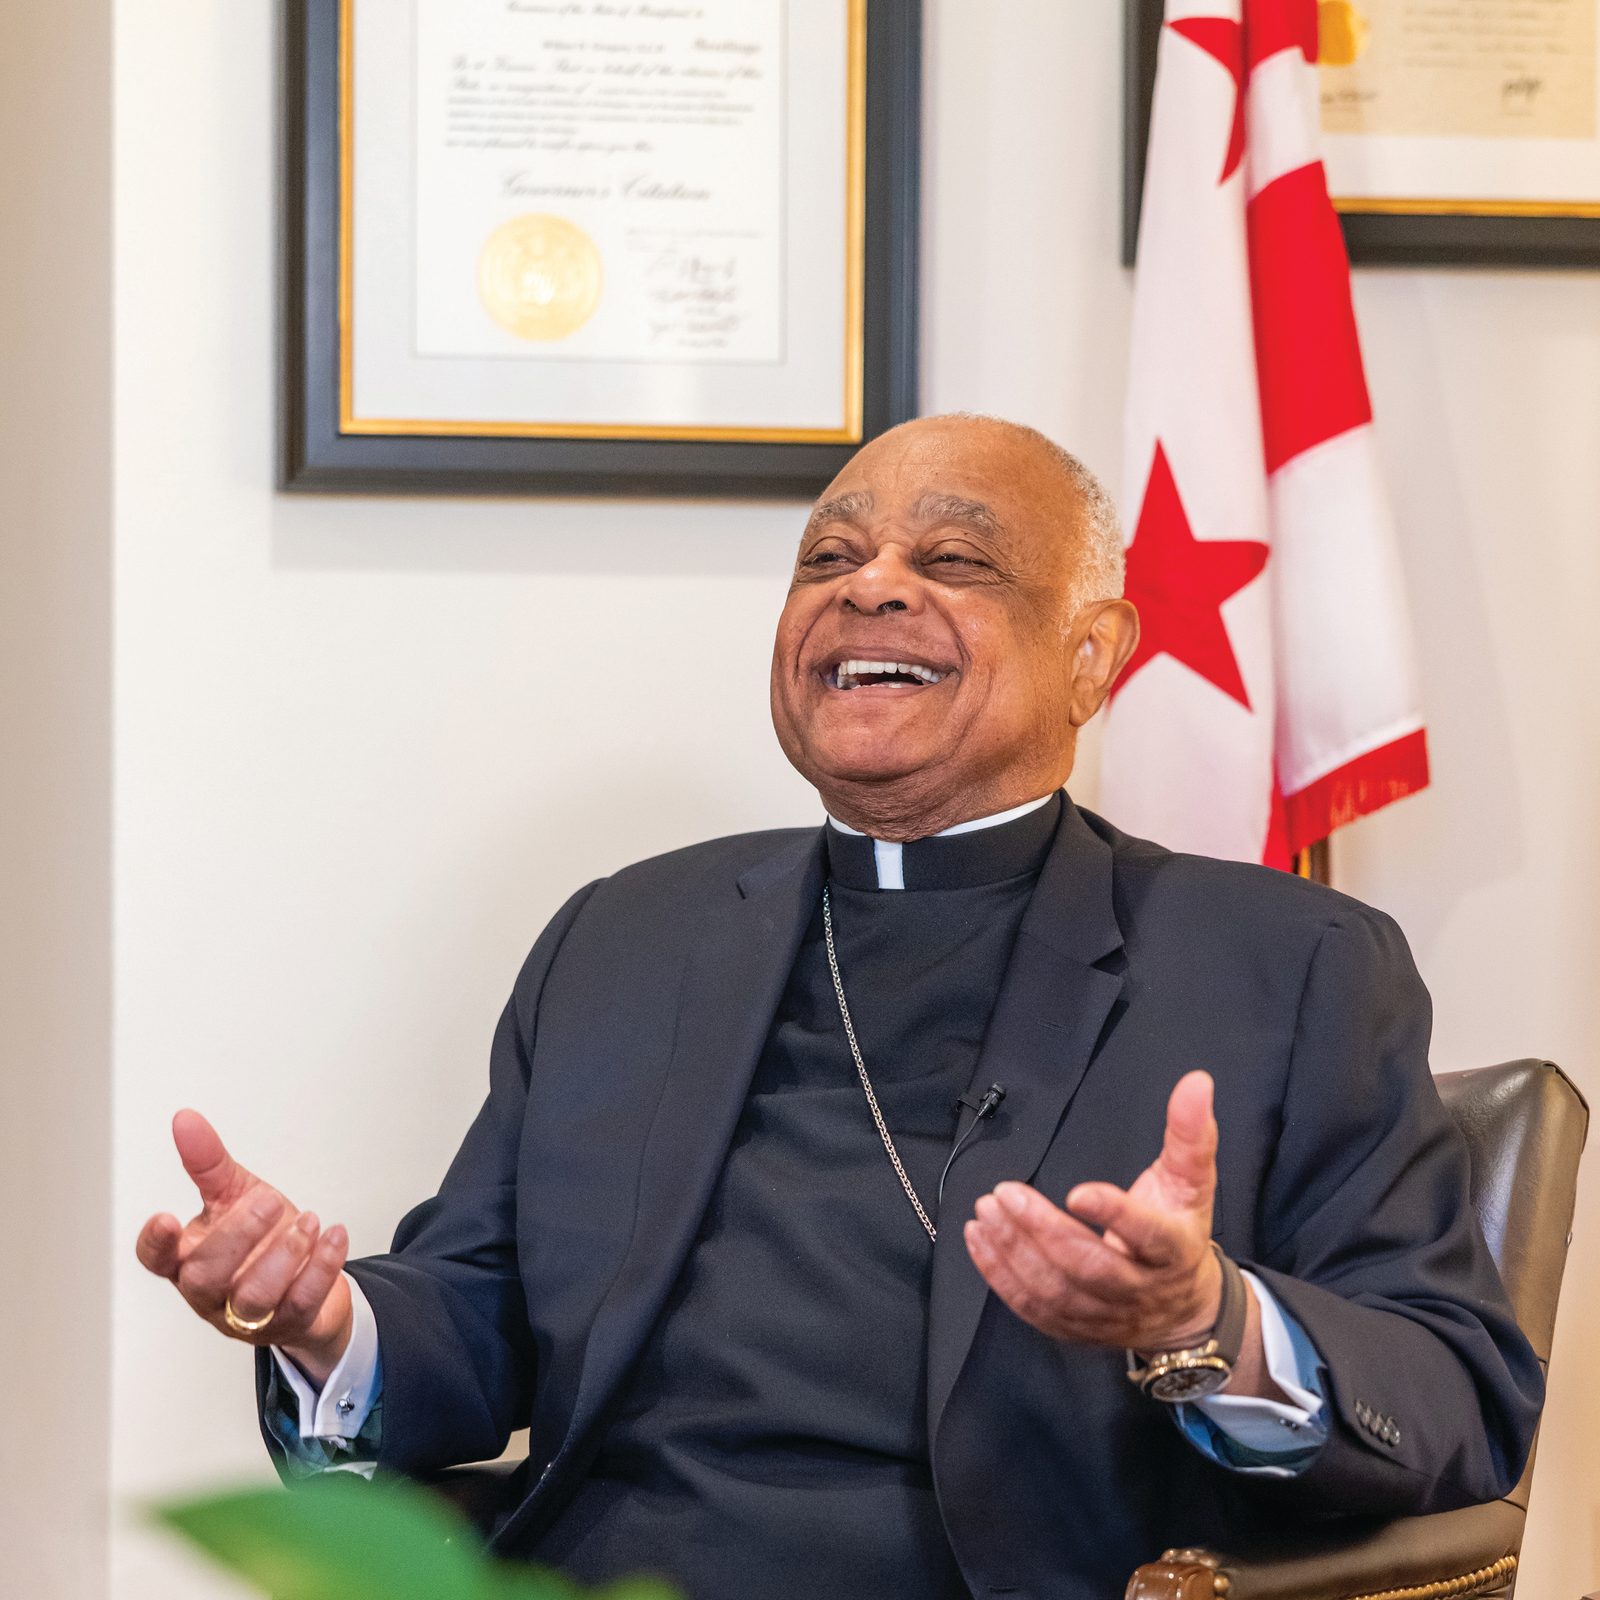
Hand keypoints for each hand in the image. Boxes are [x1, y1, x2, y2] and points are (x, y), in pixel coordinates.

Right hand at [135, 1110, 353, 1385]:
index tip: (166, 1216)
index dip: (156, 1242)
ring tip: (308, 1220)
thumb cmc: (260, 1236)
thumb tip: (185, 1119)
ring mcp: (249, 1316)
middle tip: (270, 1202)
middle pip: (206, 1277)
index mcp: (189, 1258)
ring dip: (284, 1254)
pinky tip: (334, 1235)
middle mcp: (211, 1293)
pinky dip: (322, 1266)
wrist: (309, 1274)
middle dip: (238, 1236)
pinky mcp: (290, 1322)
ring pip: (254, 1298)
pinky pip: (302, 1302)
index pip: (157, 1259)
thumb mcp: (235, 1194)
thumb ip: (209, 1162)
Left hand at [964, 1070, 1222, 1351]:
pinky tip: (979, 1241)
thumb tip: (1196, 1081)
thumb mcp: (1192, 1181)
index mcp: (1173, 1250)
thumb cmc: (1180, 1231)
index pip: (1147, 1236)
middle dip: (1043, 1231)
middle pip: (1090, 1267)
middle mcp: (1140, 1289)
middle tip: (1005, 1193)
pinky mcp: (1076, 1329)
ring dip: (1014, 1252)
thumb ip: (1190, 1132)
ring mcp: (1106, 1315)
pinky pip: (1034, 1309)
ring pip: (1056, 1291)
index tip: (1077, 1192)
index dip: (1114, 1216)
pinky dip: (1001, 1277)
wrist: (1184, 1309)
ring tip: (987, 1211)